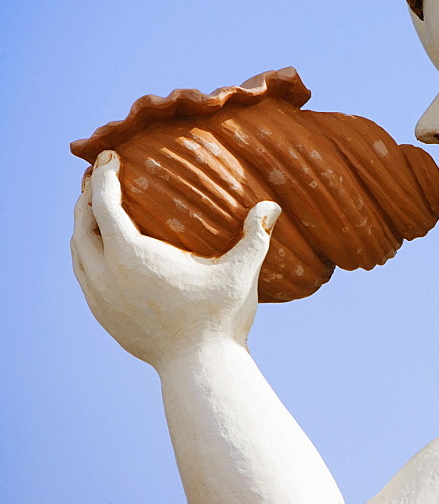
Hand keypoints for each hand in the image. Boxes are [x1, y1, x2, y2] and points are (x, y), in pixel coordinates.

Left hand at [71, 150, 281, 369]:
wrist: (199, 368)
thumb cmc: (220, 318)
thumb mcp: (241, 273)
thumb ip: (255, 236)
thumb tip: (272, 205)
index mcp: (133, 255)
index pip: (104, 203)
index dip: (104, 176)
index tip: (110, 157)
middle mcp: (107, 274)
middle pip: (82, 224)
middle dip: (88, 196)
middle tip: (101, 178)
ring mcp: (100, 297)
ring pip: (77, 251)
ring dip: (84, 226)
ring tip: (97, 210)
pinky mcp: (103, 315)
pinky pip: (84, 274)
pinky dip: (87, 253)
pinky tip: (105, 252)